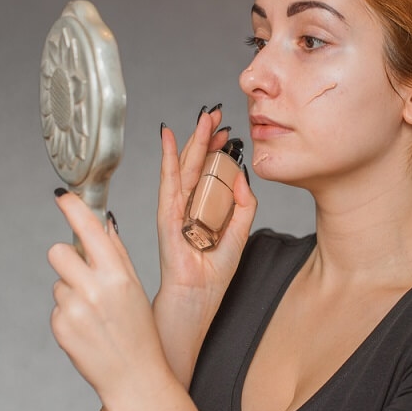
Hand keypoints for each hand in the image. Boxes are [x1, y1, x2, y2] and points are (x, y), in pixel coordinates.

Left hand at [48, 191, 172, 403]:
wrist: (135, 374)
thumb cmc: (141, 330)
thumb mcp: (136, 286)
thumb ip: (118, 253)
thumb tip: (105, 224)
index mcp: (117, 274)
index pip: (89, 230)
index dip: (74, 209)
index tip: (63, 197)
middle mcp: (94, 288)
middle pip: (58, 252)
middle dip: (67, 259)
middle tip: (84, 275)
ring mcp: (74, 308)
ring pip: (58, 282)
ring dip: (71, 291)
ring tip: (94, 312)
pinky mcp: (60, 326)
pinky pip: (56, 307)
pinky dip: (69, 315)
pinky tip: (88, 328)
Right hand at [157, 107, 256, 304]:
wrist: (198, 296)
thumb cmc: (213, 271)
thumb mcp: (239, 233)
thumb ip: (244, 206)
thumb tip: (244, 177)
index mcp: (205, 207)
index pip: (211, 171)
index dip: (219, 149)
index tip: (229, 130)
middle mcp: (189, 204)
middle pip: (198, 163)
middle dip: (207, 136)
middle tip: (216, 114)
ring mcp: (176, 207)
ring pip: (185, 166)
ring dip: (194, 140)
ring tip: (204, 118)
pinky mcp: (167, 215)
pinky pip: (168, 182)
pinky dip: (167, 159)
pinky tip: (168, 138)